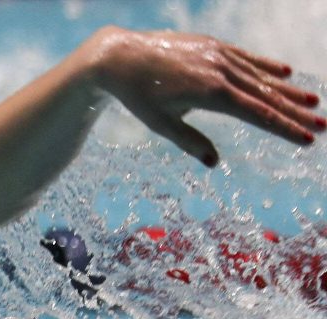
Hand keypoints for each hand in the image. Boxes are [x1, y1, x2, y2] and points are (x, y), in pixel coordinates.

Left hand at [88, 27, 323, 165]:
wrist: (121, 57)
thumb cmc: (138, 96)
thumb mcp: (161, 124)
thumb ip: (190, 141)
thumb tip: (214, 163)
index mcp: (210, 93)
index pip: (256, 114)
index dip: (283, 128)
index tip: (306, 139)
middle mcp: (220, 71)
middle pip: (266, 95)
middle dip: (295, 112)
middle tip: (322, 126)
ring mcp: (217, 55)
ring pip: (259, 76)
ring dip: (287, 90)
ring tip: (312, 102)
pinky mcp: (211, 46)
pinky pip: (245, 58)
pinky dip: (265, 66)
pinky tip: (284, 74)